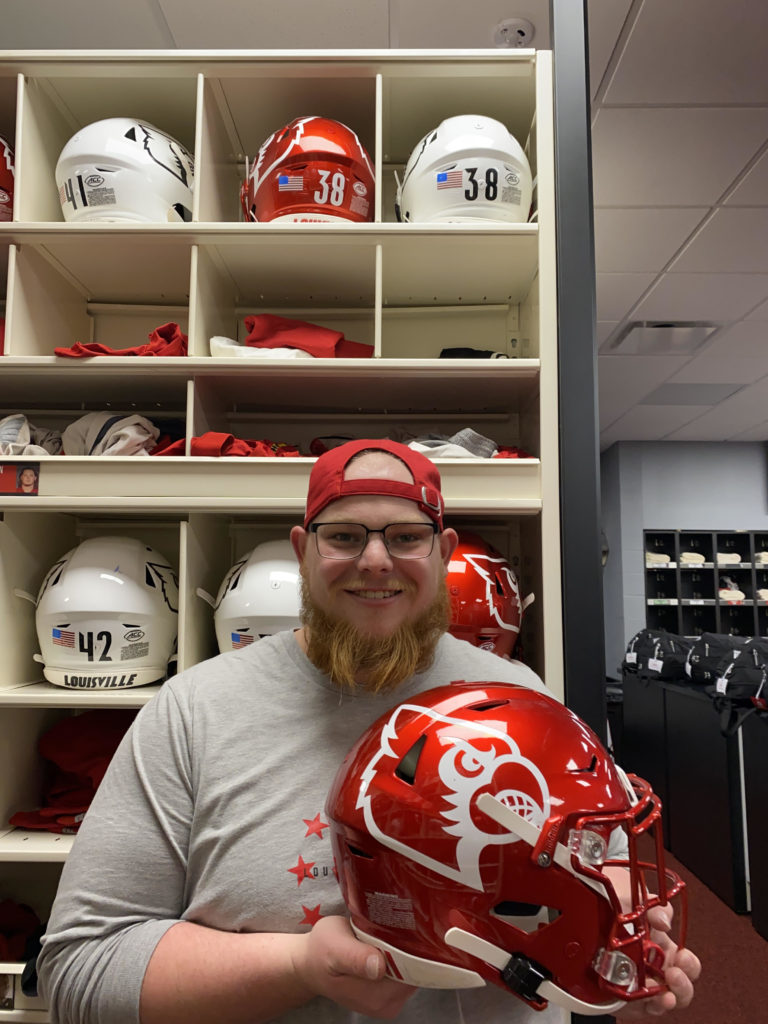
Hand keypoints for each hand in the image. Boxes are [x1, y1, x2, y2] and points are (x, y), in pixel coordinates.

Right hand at [291, 915, 416, 1018]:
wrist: (310, 963)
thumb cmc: (320, 951)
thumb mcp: (333, 948)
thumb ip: (355, 958)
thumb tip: (378, 967)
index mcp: (376, 998)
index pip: (413, 972)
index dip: (412, 948)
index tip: (402, 926)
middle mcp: (387, 1005)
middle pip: (416, 971)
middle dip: (408, 947)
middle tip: (391, 924)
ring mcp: (389, 1001)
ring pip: (412, 970)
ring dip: (403, 949)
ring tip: (384, 932)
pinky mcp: (389, 993)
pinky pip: (405, 970)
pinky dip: (399, 954)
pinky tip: (385, 942)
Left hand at [614, 906, 700, 1017]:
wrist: (589, 922)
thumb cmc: (616, 912)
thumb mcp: (637, 904)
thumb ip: (655, 909)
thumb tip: (664, 923)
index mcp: (664, 951)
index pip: (687, 965)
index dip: (689, 964)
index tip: (682, 957)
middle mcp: (656, 971)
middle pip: (681, 989)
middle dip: (682, 985)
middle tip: (673, 975)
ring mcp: (643, 987)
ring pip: (664, 1002)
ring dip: (666, 1000)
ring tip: (662, 995)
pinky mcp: (627, 999)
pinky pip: (640, 1007)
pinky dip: (643, 1005)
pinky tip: (641, 997)